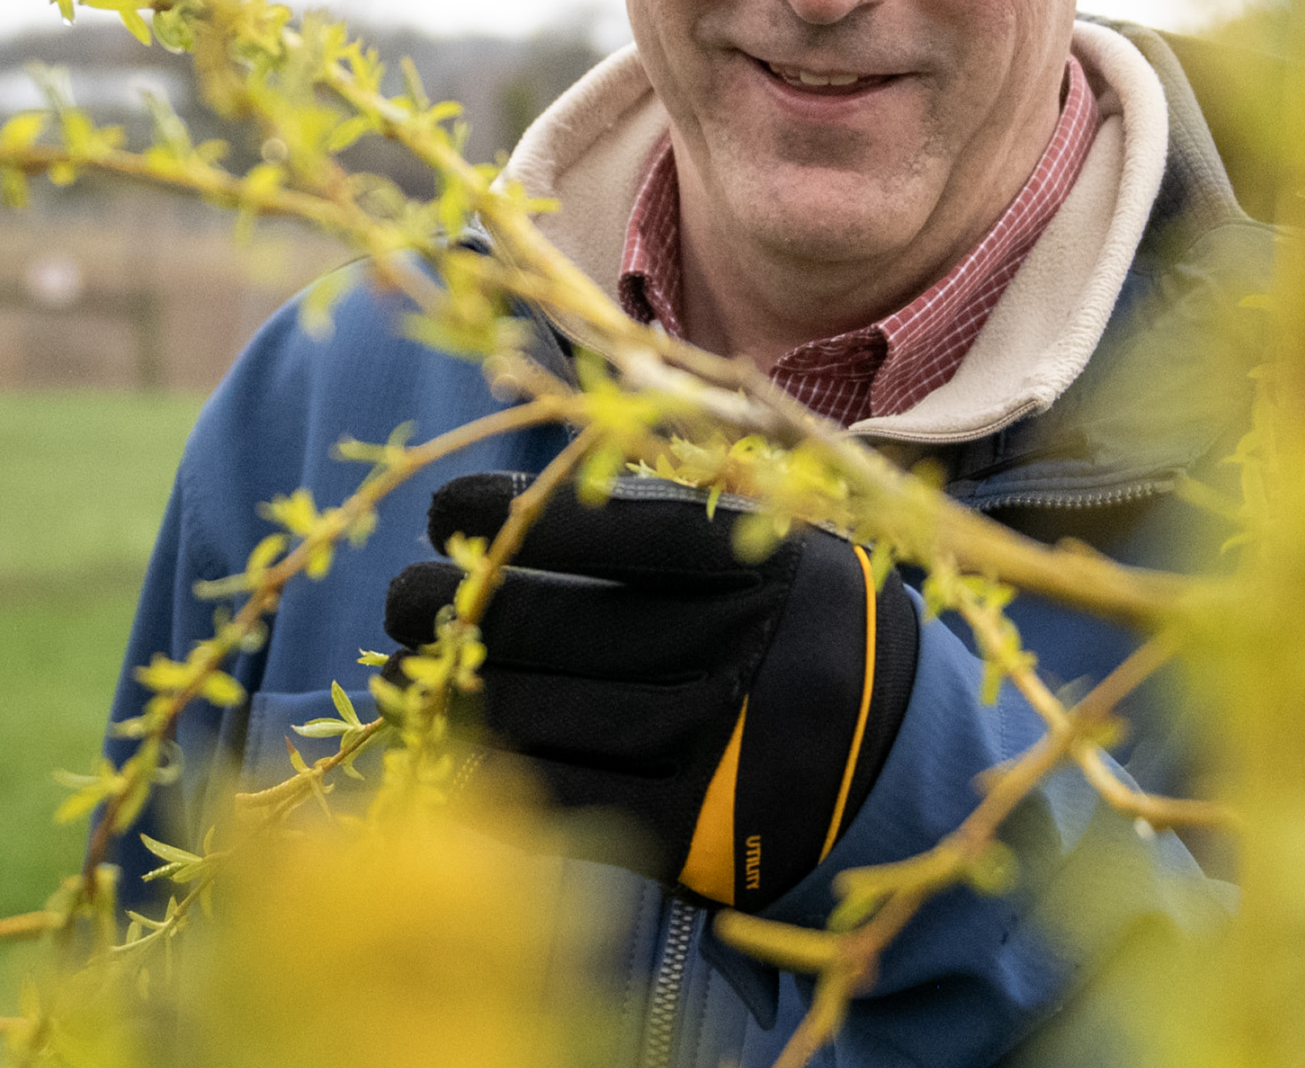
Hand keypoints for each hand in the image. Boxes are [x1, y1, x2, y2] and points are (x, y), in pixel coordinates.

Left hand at [382, 471, 917, 908]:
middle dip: (459, 608)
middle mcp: (750, 651)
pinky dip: (496, 774)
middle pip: (565, 625)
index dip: (514, 513)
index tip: (443, 507)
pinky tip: (442, 747)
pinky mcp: (701, 836)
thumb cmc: (813, 633)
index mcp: (769, 565)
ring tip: (393, 673)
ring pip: (554, 716)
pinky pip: (573, 800)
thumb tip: (529, 468)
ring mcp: (724, 750)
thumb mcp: (781, 545)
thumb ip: (680, 510)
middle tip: (397, 596)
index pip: (614, 526)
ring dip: (454, 694)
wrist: (911, 770)